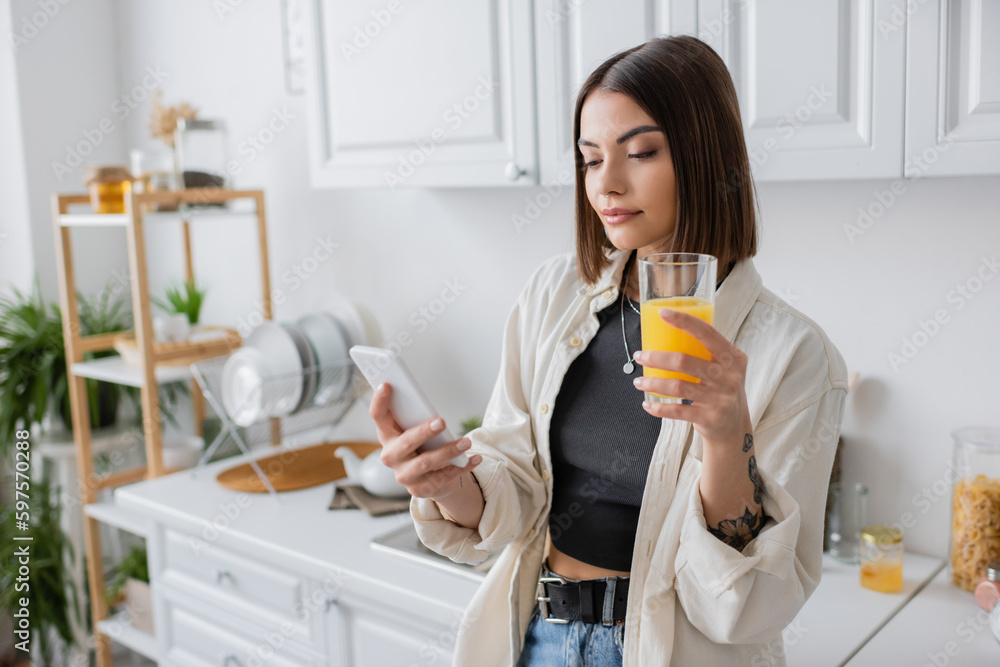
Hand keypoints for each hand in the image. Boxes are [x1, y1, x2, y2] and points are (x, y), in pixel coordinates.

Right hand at [368, 382, 481, 499]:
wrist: (429, 477)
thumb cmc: (422, 445)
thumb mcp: (416, 429)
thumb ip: (416, 417)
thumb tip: (425, 402)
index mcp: (386, 434)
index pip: (378, 416)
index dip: (379, 401)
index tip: (387, 384)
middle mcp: (390, 456)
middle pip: (405, 442)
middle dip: (423, 432)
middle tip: (441, 421)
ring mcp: (404, 475)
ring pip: (426, 463)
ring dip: (448, 451)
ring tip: (466, 442)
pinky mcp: (420, 489)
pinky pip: (443, 477)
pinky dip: (461, 466)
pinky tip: (475, 458)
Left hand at [631, 308, 751, 447]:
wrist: (735, 426)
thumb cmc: (722, 389)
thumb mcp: (725, 367)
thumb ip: (706, 351)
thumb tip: (667, 331)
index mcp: (732, 358)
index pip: (707, 333)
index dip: (684, 321)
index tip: (662, 313)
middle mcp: (728, 377)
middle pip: (684, 361)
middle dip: (656, 357)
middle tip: (639, 356)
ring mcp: (719, 399)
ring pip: (678, 387)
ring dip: (653, 383)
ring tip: (638, 381)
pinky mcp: (709, 418)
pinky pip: (678, 411)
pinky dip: (659, 408)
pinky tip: (647, 404)